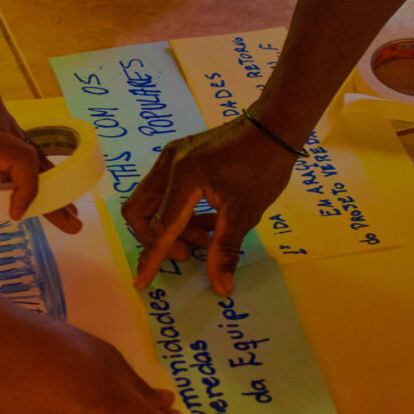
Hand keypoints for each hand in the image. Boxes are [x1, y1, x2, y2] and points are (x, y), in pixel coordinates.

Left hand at [0, 50, 80, 232]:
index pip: (20, 161)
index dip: (26, 191)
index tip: (14, 215)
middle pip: (35, 162)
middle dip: (55, 196)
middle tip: (73, 227)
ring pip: (31, 152)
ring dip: (48, 183)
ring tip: (64, 210)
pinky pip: (20, 142)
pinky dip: (32, 166)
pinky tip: (37, 179)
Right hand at [122, 110, 297, 295]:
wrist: (274, 125)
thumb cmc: (263, 167)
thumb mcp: (245, 213)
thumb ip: (225, 250)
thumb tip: (221, 288)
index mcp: (184, 178)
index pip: (160, 227)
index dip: (151, 258)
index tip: (141, 282)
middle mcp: (168, 165)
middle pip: (139, 211)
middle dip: (156, 239)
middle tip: (190, 252)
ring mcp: (170, 157)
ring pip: (149, 201)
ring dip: (171, 226)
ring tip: (208, 237)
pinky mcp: (177, 155)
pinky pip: (163, 190)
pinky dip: (177, 211)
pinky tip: (206, 218)